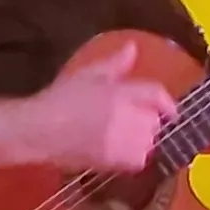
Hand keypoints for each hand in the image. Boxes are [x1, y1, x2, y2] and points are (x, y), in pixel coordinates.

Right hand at [25, 38, 177, 174]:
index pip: (155, 94)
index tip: (171, 110)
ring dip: (143, 138)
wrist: (38, 130)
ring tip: (124, 134)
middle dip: (149, 119)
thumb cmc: (59, 99)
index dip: (166, 102)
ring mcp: (120, 140)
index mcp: (120, 91)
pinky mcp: (112, 161)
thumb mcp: (87, 74)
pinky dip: (134, 156)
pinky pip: (137, 160)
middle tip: (134, 119)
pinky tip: (119, 150)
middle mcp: (125, 116)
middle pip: (154, 120)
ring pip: (148, 141)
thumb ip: (114, 63)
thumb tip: (133, 48)